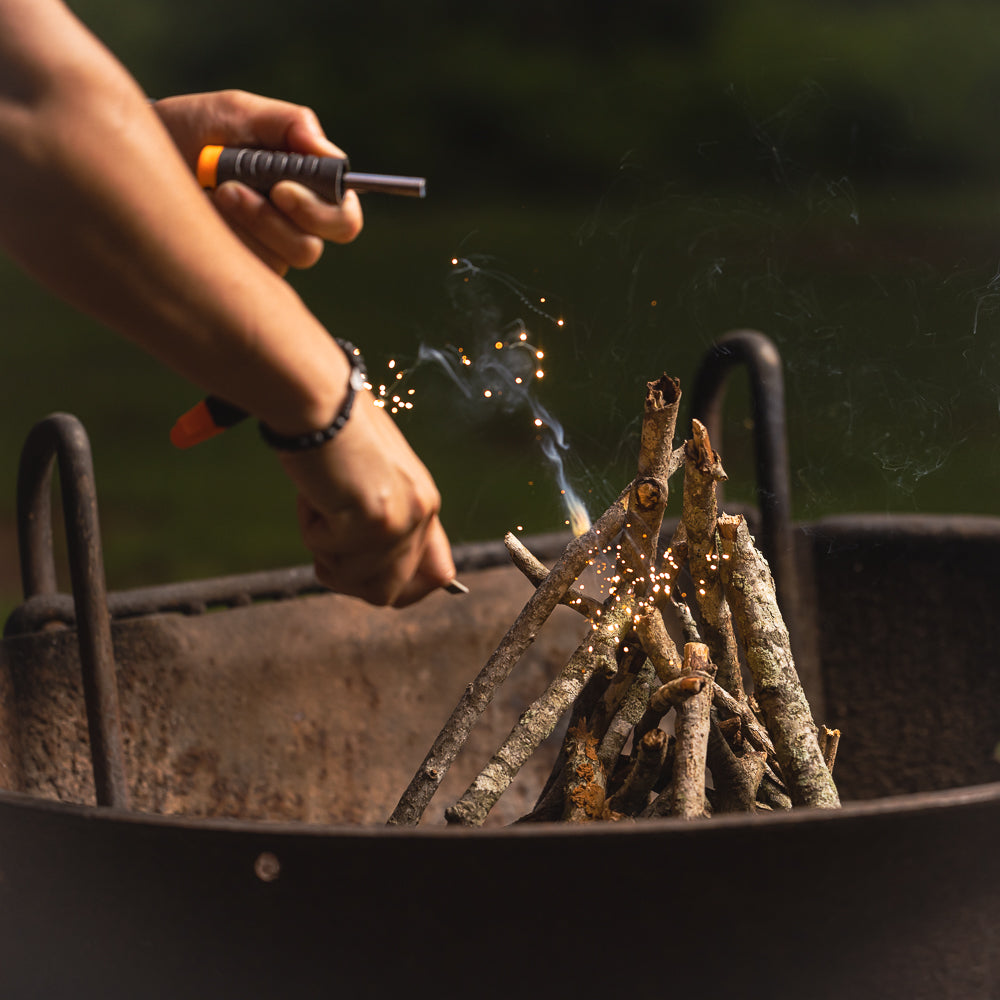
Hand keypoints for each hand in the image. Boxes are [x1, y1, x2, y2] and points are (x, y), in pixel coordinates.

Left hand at [151, 89, 362, 274]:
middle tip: (236, 191)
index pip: (344, 218)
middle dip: (279, 224)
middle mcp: (294, 226)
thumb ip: (289, 124)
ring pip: (279, 260)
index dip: (324, 211)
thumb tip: (330, 154)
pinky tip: (204, 211)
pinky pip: (247, 267)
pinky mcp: (238, 269)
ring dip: (247, 225)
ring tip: (216, 192)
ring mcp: (265, 251)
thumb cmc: (194, 128)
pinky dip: (226, 237)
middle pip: (314, 247)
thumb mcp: (238, 112)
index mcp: (308, 189)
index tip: (283, 188)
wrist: (144, 153)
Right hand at [275, 393, 455, 606]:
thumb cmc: (337, 428)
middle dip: (346, 577)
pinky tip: (315, 491)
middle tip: (323, 536)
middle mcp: (421, 515)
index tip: (367, 582)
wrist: (322, 398)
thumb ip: (383, 519)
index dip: (406, 592)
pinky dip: (309, 527)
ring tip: (321, 502)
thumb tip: (376, 573)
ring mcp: (400, 521)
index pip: (439, 573)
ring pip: (353, 580)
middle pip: (388, 593)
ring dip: (324, 550)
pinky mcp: (372, 522)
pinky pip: (326, 553)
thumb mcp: (372, 479)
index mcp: (425, 502)